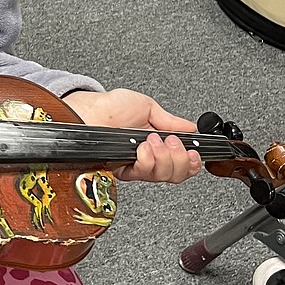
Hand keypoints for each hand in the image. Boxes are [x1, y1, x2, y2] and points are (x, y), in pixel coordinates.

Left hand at [62, 88, 201, 183]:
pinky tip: (143, 147)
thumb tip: (191, 127)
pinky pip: (142, 175)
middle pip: (175, 175)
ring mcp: (134, 166)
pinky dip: (148, 160)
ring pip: (161, 177)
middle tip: (171, 142)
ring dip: (163, 157)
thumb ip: (171, 121)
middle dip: (179, 158)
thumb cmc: (110, 107)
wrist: (89, 110)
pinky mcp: (121, 170)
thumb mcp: (148, 108)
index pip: (180, 164)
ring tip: (152, 140)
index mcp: (155, 146)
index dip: (191, 164)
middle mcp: (146, 160)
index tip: (195, 153)